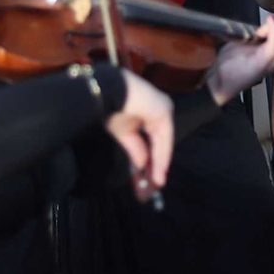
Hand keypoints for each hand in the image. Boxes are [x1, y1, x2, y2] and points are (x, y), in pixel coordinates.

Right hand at [106, 71, 174, 193]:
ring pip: (164, 141)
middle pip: (161, 140)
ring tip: (158, 180)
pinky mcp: (164, 112)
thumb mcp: (124, 133)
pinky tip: (159, 169)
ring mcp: (164, 109)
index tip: (151, 175)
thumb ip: (136, 147)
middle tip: (157, 181)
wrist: (108, 92)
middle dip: (158, 162)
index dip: (153, 157)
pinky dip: (162, 154)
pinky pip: (164, 137)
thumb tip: (142, 164)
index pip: (155, 138)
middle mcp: (160, 109)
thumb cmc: (112, 107)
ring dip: (161, 162)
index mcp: (150, 112)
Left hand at [206, 15, 273, 105]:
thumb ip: (260, 35)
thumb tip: (270, 21)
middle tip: (261, 32)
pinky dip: (271, 34)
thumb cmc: (229, 64)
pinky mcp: (259, 66)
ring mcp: (268, 65)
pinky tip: (260, 32)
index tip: (265, 27)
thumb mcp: (245, 44)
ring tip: (259, 34)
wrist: (217, 81)